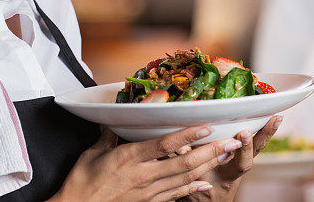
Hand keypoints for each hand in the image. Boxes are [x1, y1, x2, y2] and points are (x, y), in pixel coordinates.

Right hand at [52, 125, 243, 201]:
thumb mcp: (92, 153)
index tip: (206, 125)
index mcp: (129, 158)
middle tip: (231, 141)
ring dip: (208, 165)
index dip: (188, 134)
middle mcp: (144, 175)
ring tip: (226, 154)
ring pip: (185, 178)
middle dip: (211, 151)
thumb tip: (116, 118)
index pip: (165, 144)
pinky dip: (193, 188)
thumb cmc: (82, 183)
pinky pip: (177, 195)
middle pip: (184, 162)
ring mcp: (149, 192)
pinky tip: (206, 182)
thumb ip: (109, 135)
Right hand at [178, 115, 283, 201]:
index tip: (243, 134)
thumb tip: (178, 146)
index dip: (243, 149)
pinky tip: (269, 120)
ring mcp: (239, 163)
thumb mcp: (190, 179)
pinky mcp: (237, 157)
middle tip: (273, 120)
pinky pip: (253, 145)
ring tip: (277, 117)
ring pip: (257, 148)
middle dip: (264, 136)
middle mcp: (237, 170)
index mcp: (228, 177)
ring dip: (267, 132)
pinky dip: (261, 132)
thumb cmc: (197, 193)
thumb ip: (187, 162)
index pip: (241, 164)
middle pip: (256, 153)